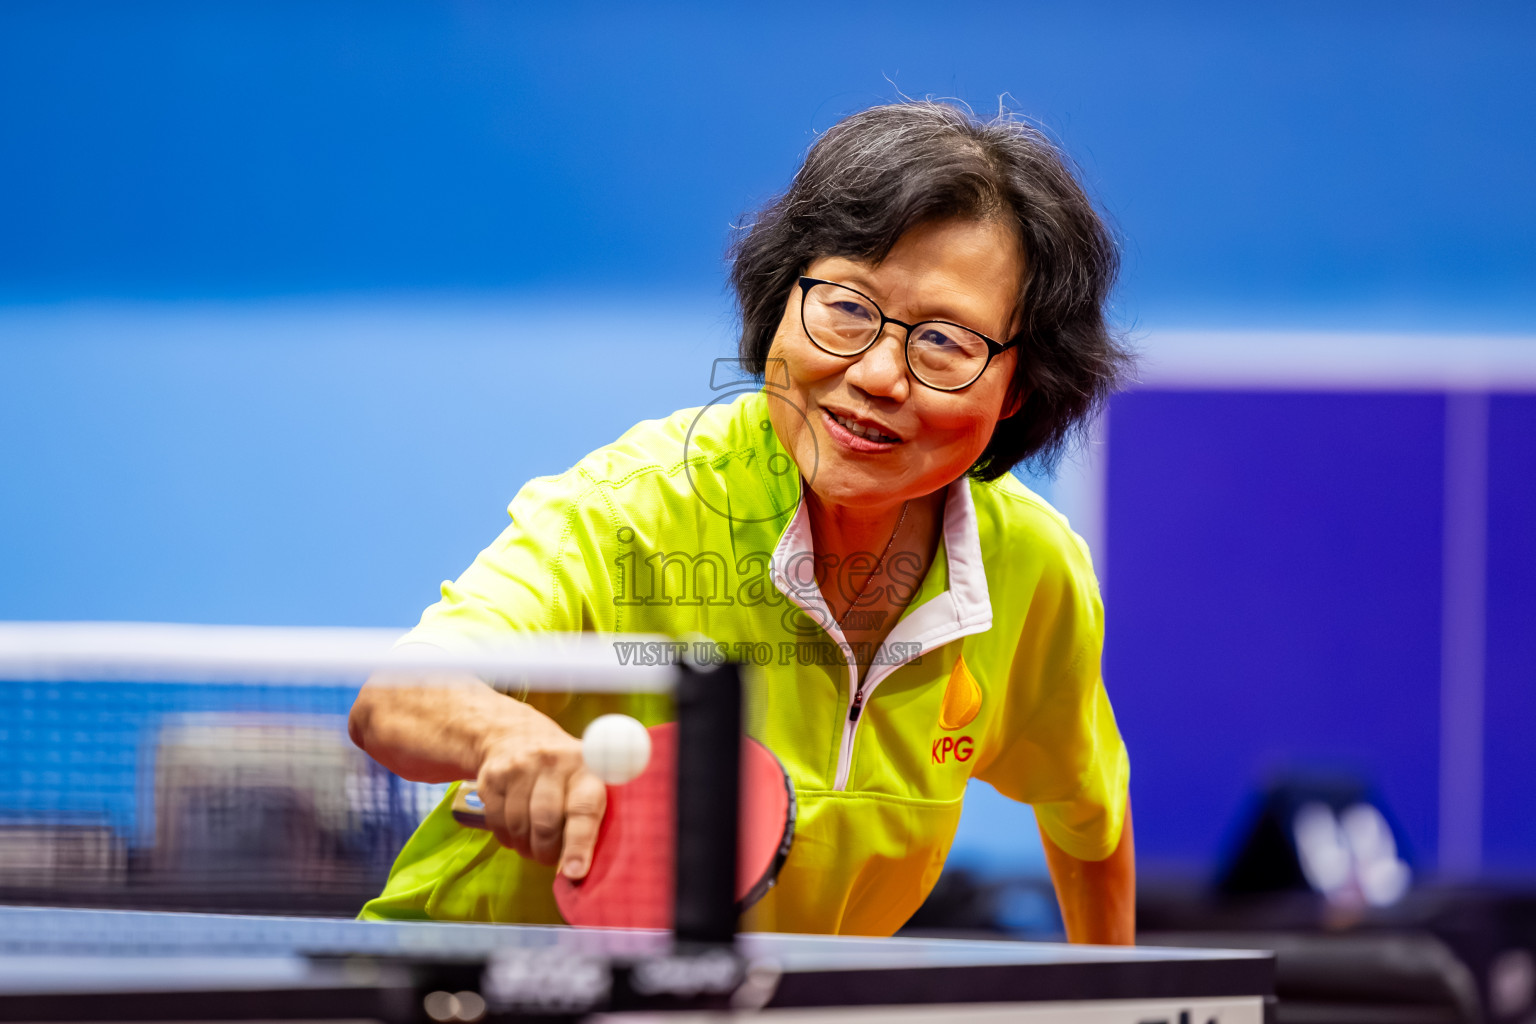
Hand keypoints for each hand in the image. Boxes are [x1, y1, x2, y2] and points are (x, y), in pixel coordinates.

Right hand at [474, 719, 606, 879]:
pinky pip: (498, 823)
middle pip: (545, 823)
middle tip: (552, 858)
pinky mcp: (492, 777)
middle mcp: (553, 762)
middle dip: (548, 852)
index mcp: (586, 766)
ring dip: (527, 847)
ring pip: (519, 826)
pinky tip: (517, 833)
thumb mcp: (586, 780)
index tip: (575, 873)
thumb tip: (580, 870)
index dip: (579, 844)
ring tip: (535, 846)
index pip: (583, 808)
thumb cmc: (563, 773)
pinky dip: (508, 838)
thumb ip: (590, 818)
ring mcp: (519, 767)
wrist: (517, 736)